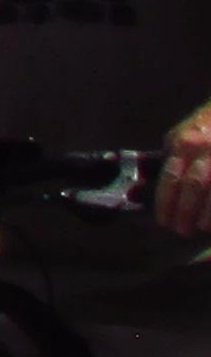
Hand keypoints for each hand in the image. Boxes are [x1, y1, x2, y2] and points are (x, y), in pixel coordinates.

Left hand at [162, 103, 210, 240]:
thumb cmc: (202, 126)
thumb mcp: (180, 135)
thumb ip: (172, 158)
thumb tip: (150, 186)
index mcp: (184, 144)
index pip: (171, 177)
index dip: (166, 202)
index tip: (164, 221)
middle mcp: (204, 150)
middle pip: (194, 185)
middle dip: (186, 210)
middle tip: (181, 230)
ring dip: (209, 212)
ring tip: (203, 228)